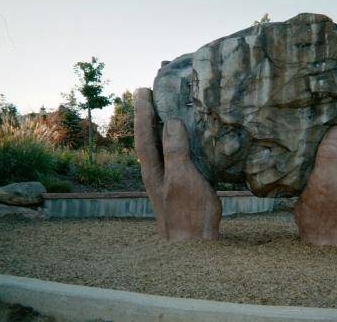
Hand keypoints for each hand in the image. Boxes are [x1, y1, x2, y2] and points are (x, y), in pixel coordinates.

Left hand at [134, 88, 221, 240]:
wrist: (195, 247)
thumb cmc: (187, 215)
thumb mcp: (181, 180)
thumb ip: (175, 152)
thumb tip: (171, 123)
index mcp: (153, 171)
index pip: (144, 136)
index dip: (142, 113)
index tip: (141, 90)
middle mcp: (157, 173)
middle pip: (149, 139)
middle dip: (148, 116)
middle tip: (150, 94)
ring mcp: (169, 180)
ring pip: (162, 147)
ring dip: (162, 128)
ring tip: (166, 110)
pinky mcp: (182, 186)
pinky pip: (177, 156)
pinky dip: (179, 142)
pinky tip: (187, 139)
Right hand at [294, 92, 336, 249]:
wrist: (327, 251)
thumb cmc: (330, 217)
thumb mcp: (328, 181)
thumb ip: (331, 152)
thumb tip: (335, 129)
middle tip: (336, 96)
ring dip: (333, 130)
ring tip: (320, 111)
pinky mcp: (331, 186)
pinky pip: (327, 159)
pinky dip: (319, 145)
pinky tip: (307, 138)